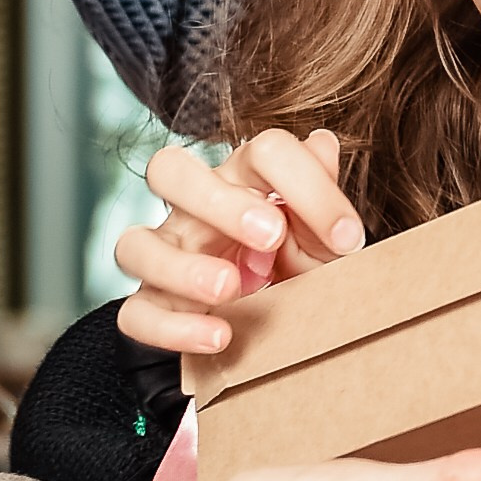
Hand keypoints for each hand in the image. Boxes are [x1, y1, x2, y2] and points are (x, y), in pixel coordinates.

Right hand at [116, 129, 364, 355]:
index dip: (307, 186)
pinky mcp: (151, 307)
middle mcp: (193, 209)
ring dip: (183, 267)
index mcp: (242, 180)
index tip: (346, 236)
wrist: (267, 326)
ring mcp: (165, 256)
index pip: (262, 151)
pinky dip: (173, 328)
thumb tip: (324, 144)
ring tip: (231, 288)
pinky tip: (218, 335)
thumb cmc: (293, 264)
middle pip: (169, 170)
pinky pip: (135, 314)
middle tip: (271, 235)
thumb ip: (321, 194)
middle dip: (219, 200)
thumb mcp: (319, 236)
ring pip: (134, 245)